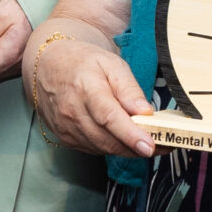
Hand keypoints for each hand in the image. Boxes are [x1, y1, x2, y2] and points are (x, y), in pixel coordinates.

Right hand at [29, 32, 154, 156]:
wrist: (48, 66)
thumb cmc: (83, 62)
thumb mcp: (111, 64)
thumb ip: (129, 88)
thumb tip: (145, 112)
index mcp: (86, 88)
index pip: (109, 117)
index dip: (130, 135)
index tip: (150, 146)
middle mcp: (72, 111)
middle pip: (108, 139)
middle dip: (137, 147)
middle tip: (163, 145)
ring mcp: (66, 127)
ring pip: (103, 148)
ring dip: (127, 149)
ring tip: (148, 141)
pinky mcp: (65, 138)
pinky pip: (95, 149)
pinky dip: (112, 147)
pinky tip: (123, 138)